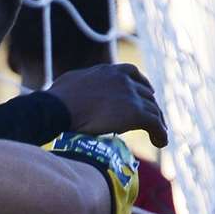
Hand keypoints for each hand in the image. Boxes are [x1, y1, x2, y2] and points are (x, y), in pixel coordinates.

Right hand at [48, 64, 167, 148]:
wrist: (56, 110)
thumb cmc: (54, 101)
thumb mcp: (67, 84)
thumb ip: (77, 85)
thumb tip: (69, 91)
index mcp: (108, 71)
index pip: (132, 74)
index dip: (141, 84)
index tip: (146, 92)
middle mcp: (123, 80)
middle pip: (145, 94)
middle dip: (150, 106)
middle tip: (153, 119)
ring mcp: (130, 96)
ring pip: (153, 110)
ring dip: (158, 122)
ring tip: (159, 136)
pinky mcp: (135, 113)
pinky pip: (154, 124)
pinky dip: (159, 133)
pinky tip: (160, 142)